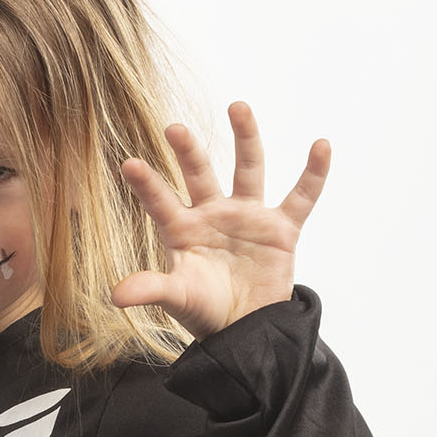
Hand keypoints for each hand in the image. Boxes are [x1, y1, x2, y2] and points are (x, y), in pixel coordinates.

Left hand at [110, 102, 329, 339]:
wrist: (245, 330)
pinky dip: (313, 174)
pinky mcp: (280, 229)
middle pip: (200, 174)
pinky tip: (321, 146)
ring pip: (248, 169)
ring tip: (237, 106)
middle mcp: (213, 215)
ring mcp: (248, 217)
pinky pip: (301, 197)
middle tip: (173, 128)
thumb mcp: (177, 298)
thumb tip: (115, 296)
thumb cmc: (206, 312)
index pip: (161, 201)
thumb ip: (151, 289)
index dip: (147, 185)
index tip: (129, 164)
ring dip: (245, 137)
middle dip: (188, 152)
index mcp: (184, 230)